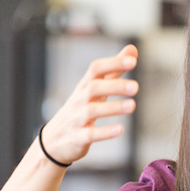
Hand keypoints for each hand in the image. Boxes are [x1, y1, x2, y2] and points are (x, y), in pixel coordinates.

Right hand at [40, 44, 139, 164]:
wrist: (53, 141)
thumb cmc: (80, 109)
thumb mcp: (94, 88)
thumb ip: (114, 70)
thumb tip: (132, 49)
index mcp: (85, 86)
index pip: (95, 69)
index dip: (113, 63)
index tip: (133, 60)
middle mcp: (79, 100)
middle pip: (94, 88)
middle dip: (115, 86)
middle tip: (136, 87)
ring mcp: (77, 119)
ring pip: (92, 110)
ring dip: (113, 108)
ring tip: (132, 106)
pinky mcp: (78, 138)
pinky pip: (90, 134)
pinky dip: (105, 132)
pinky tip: (120, 129)